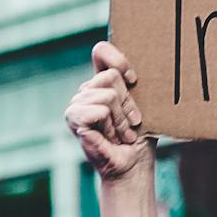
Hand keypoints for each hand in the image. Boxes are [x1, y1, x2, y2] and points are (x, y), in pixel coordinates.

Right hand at [65, 41, 153, 182]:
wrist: (132, 166)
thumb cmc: (139, 137)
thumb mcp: (142, 105)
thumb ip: (134, 84)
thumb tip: (135, 70)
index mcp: (101, 83)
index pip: (102, 51)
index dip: (119, 60)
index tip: (134, 80)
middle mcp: (86, 91)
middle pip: (111, 77)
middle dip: (128, 103)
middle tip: (130, 124)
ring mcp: (76, 104)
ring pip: (108, 95)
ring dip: (121, 119)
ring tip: (122, 134)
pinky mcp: (74, 118)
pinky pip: (101, 109)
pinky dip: (111, 126)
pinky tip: (110, 137)